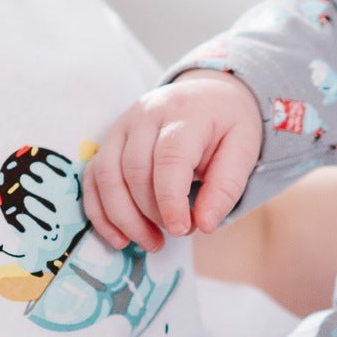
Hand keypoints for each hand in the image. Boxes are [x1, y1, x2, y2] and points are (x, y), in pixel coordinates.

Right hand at [85, 69, 263, 250]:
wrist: (208, 94)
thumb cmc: (227, 124)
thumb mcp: (244, 149)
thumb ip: (226, 187)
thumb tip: (204, 224)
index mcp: (185, 113)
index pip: (169, 158)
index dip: (170, 200)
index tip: (181, 230)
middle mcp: (146, 115)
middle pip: (134, 169)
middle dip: (149, 213)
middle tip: (174, 235)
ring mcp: (122, 126)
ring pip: (106, 175)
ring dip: (122, 217)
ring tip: (149, 242)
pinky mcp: (108, 141)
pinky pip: (92, 178)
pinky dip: (100, 212)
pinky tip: (120, 237)